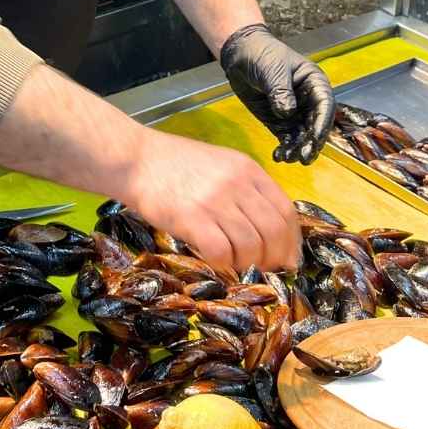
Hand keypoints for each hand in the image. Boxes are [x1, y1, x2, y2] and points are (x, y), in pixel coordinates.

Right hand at [120, 127, 301, 272]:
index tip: (289, 258)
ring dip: (249, 265)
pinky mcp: (192, 218)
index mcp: (248, 170)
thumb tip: (268, 228)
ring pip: (252, 246)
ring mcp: (216, 201)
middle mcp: (237, 184)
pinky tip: (216, 264)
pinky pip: (222, 253)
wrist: (135, 158)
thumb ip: (244, 189)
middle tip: (265, 270)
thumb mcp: (220, 165)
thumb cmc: (174, 164)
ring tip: (237, 267)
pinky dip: (224, 266)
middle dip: (275, 258)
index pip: (286, 210)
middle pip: (274, 231)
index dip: (292, 240)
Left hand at [220, 24, 334, 163]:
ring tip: (288, 158)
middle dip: (311, 142)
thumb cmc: (262, 54)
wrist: (240, 56)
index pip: (324, 105)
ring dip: (297, 148)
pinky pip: (286, 138)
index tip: (316, 138)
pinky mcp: (279, 121)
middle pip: (315, 125)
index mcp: (314, 83)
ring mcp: (294, 112)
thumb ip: (281, 92)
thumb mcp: (273, 70)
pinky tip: (279, 156)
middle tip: (304, 157)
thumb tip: (287, 113)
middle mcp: (308, 100)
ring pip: (301, 135)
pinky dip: (284, 147)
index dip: (322, 123)